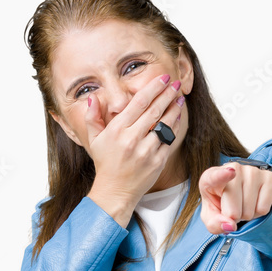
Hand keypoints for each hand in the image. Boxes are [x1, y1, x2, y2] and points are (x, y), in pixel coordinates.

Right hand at [84, 73, 184, 205]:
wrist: (115, 191)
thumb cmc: (105, 164)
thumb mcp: (94, 140)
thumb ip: (92, 117)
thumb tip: (92, 97)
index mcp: (117, 131)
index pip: (139, 103)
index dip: (153, 88)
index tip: (162, 79)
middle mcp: (132, 140)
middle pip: (154, 110)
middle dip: (167, 94)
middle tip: (174, 83)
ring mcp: (146, 151)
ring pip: (165, 125)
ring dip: (174, 108)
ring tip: (179, 97)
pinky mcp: (157, 162)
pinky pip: (169, 140)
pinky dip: (174, 127)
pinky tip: (177, 117)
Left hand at [199, 163, 271, 234]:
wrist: (238, 196)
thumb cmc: (220, 205)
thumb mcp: (211, 217)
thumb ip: (215, 224)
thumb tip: (230, 225)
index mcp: (210, 177)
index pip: (215, 176)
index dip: (222, 175)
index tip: (230, 172)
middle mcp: (233, 168)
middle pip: (234, 209)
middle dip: (233, 217)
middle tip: (232, 208)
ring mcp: (253, 171)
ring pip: (249, 210)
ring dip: (246, 215)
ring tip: (242, 205)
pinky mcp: (269, 177)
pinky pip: (263, 209)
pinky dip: (258, 213)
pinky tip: (254, 203)